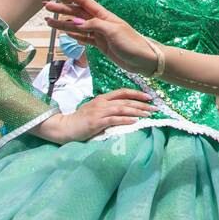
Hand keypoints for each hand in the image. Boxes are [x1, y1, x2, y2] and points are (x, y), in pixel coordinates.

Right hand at [40, 88, 155, 143]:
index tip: (149, 97)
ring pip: (122, 109)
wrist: (65, 127)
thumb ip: (107, 108)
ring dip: (137, 111)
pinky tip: (134, 121)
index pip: (122, 92)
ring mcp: (99, 112)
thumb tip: (123, 110)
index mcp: (102, 98)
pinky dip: (125, 120)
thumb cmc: (80, 120)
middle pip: (126, 101)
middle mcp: (102, 103)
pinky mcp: (96, 123)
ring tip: (148, 114)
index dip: (137, 94)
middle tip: (154, 108)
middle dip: (142, 104)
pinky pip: (114, 120)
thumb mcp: (94, 109)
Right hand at [44, 0, 158, 76]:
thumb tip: (76, 22)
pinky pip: (84, 38)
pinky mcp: (101, 45)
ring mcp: (100, 34)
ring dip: (63, 24)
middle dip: (61, 9)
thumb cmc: (132, 43)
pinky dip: (74, 36)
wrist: (143, 60)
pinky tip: (66, 33)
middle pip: (77, 14)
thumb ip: (94, 25)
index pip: (85, 2)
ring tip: (48, 22)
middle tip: (45, 6)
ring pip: (77, 27)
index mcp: (104, 16)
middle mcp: (101, 23)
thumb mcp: (113, 32)